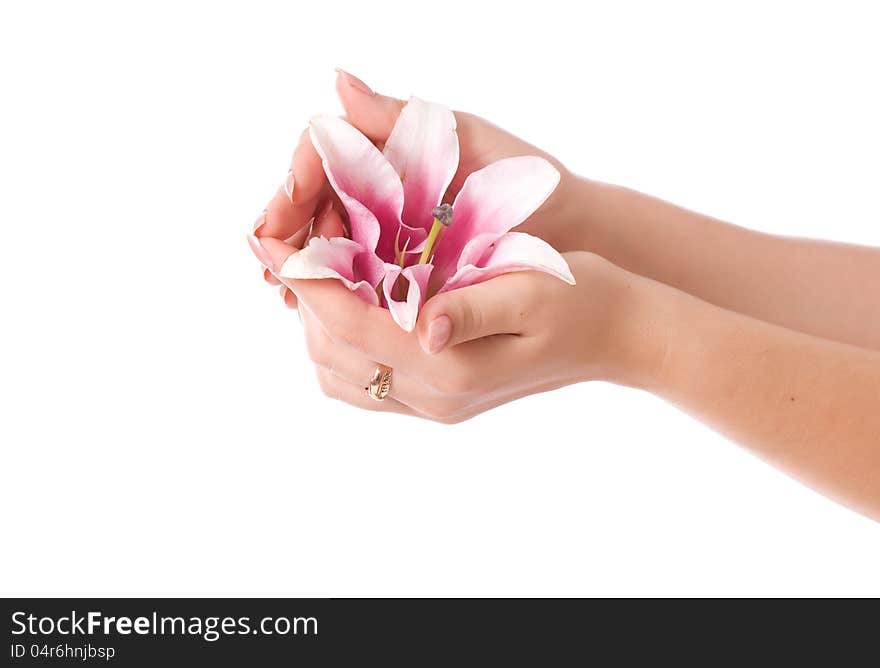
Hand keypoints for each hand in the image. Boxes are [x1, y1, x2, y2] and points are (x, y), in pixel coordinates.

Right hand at [251, 69, 585, 307]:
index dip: (291, 189)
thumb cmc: (527, 176)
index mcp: (391, 146)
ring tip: (289, 296)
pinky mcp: (405, 263)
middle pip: (314, 202)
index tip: (275, 224)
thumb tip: (337, 82)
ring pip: (329, 241)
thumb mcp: (469, 140)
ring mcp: (392, 224)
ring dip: (305, 266)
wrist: (571, 229)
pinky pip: (360, 274)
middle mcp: (383, 182)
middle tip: (271, 271)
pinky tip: (320, 309)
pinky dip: (337, 289)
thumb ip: (400, 118)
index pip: (320, 156)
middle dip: (288, 234)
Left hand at [258, 237, 656, 422]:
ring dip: (318, 326)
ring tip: (317, 273)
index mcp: (454, 367)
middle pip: (336, 356)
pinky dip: (341, 347)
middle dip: (304, 301)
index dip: (306, 283)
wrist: (617, 336)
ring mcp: (436, 405)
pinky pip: (366, 387)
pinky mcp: (441, 400)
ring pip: (342, 378)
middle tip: (292, 246)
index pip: (354, 327)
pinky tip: (350, 308)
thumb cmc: (582, 299)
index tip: (268, 241)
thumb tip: (425, 324)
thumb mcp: (534, 290)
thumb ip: (475, 307)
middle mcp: (436, 397)